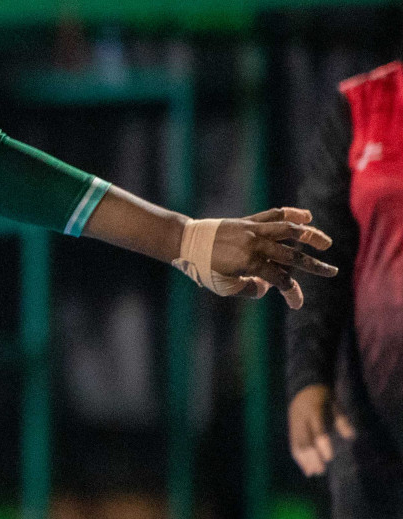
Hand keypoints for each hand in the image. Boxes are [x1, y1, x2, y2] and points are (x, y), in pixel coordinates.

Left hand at [209, 207, 337, 308]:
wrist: (185, 241)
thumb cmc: (202, 268)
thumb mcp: (224, 287)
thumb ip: (249, 289)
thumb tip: (268, 287)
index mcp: (249, 263)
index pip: (280, 280)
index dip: (292, 293)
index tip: (297, 305)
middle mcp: (255, 244)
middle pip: (292, 255)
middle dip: (314, 266)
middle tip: (332, 271)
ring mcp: (253, 230)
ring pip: (289, 230)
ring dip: (311, 235)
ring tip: (326, 243)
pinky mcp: (248, 221)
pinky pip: (273, 215)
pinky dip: (291, 214)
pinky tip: (306, 216)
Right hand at [288, 383, 354, 475]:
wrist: (303, 388)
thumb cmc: (324, 397)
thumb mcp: (336, 404)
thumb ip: (342, 420)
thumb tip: (351, 437)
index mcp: (313, 412)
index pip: (317, 432)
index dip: (322, 446)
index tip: (329, 459)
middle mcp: (301, 420)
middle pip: (304, 442)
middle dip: (312, 458)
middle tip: (321, 471)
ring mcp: (294, 425)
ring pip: (296, 445)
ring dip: (304, 461)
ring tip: (313, 473)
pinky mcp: (291, 429)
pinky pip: (293, 445)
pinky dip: (298, 458)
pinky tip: (305, 468)